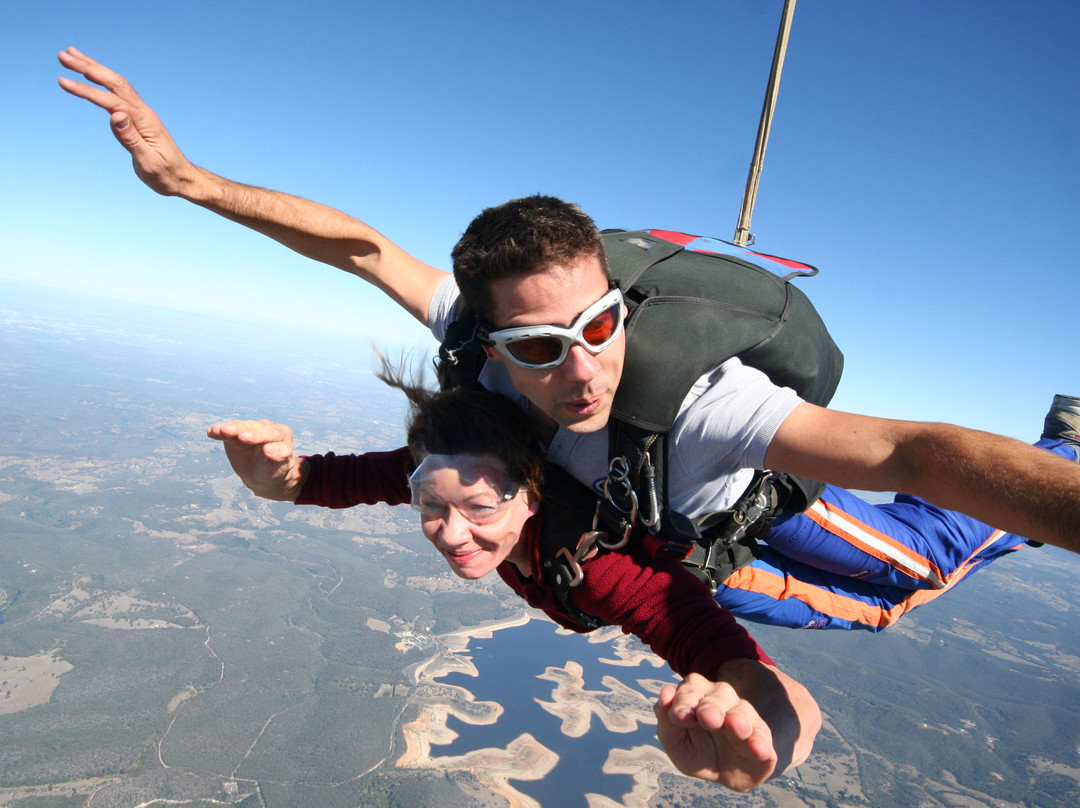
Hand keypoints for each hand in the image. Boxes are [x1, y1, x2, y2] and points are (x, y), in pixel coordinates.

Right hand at [57, 47, 196, 195]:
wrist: (182, 178)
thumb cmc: (166, 174)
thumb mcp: (148, 162)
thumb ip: (131, 139)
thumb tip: (115, 115)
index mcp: (145, 121)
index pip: (111, 101)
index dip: (87, 90)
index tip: (63, 82)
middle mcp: (143, 112)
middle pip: (114, 83)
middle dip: (88, 68)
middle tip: (63, 55)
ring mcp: (141, 113)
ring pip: (116, 84)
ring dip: (94, 69)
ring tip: (72, 55)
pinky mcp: (138, 118)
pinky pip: (118, 93)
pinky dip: (103, 81)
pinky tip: (92, 74)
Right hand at [207, 419, 307, 501]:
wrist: (262, 475)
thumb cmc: (274, 470)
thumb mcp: (280, 467)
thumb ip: (280, 457)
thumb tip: (270, 449)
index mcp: (282, 434)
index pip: (274, 435)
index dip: (268, 440)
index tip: (265, 449)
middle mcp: (266, 428)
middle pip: (257, 428)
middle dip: (249, 432)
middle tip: (241, 437)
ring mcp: (249, 429)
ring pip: (241, 427)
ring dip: (231, 429)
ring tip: (221, 431)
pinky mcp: (235, 434)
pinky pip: (226, 432)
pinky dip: (219, 431)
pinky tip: (211, 432)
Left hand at [653, 672, 776, 791]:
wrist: (727, 774)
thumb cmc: (698, 751)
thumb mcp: (676, 743)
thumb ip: (667, 723)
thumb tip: (664, 695)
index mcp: (700, 696)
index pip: (693, 686)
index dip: (685, 699)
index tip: (678, 716)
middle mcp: (724, 701)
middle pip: (720, 694)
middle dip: (712, 706)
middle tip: (707, 718)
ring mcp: (746, 719)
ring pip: (743, 711)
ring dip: (738, 719)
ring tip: (735, 726)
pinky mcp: (762, 740)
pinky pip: (763, 738)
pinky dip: (760, 742)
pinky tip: (757, 748)